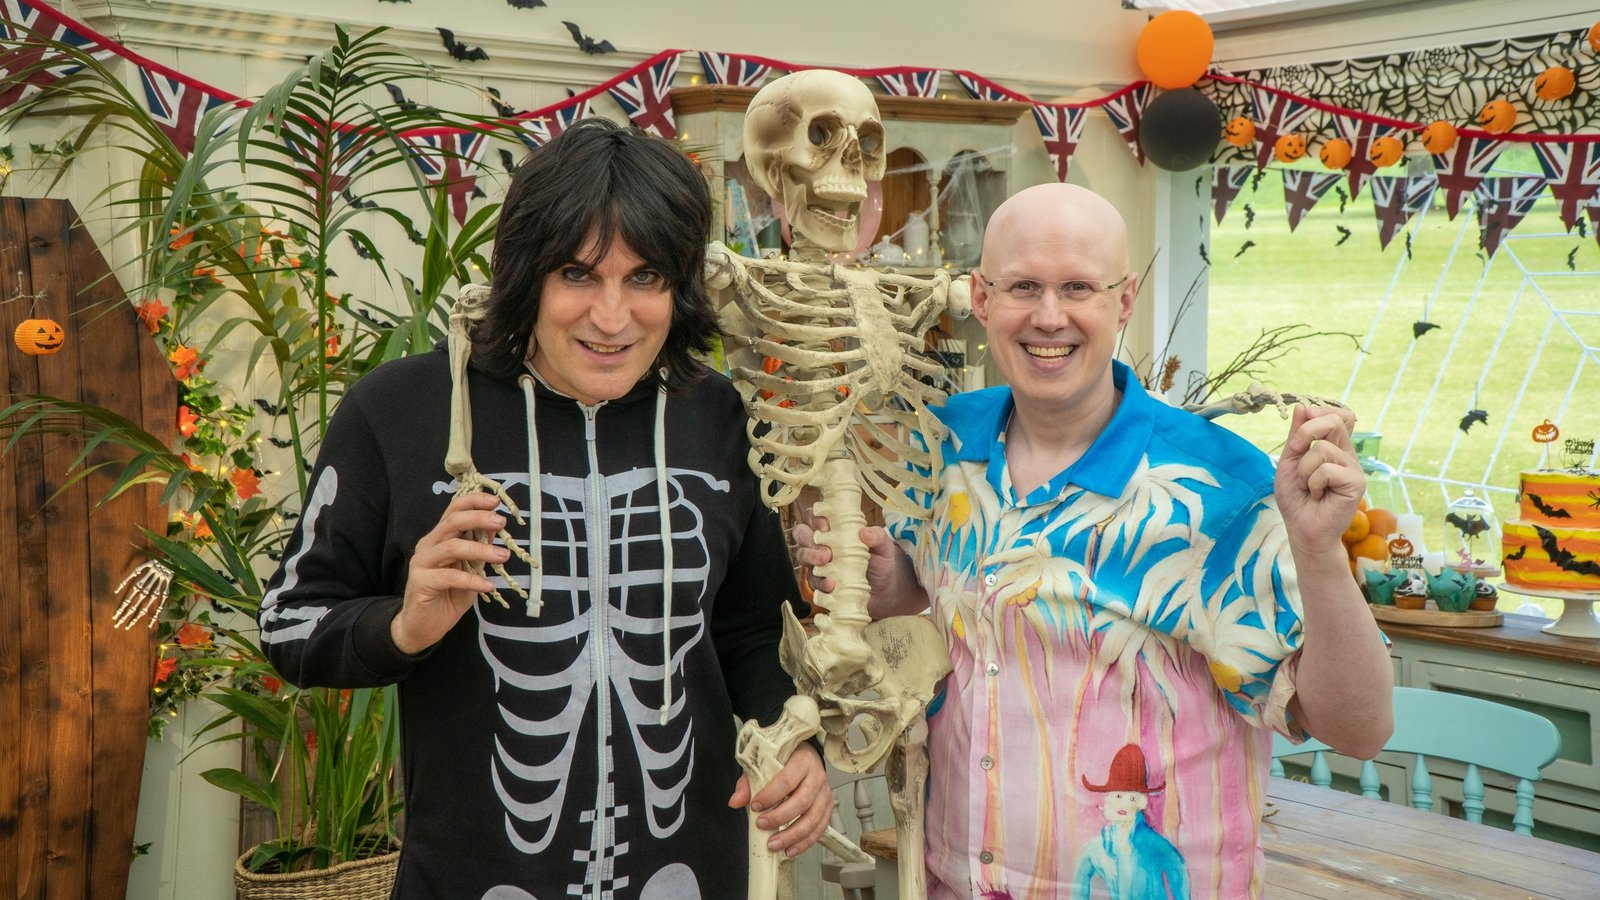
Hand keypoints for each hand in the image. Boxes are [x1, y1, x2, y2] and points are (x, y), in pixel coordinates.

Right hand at [392, 491, 508, 654]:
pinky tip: (488, 586)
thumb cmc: (448, 596)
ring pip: (452, 547)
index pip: (454, 510)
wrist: (423, 627)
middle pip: (452, 522)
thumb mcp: (471, 570)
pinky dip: (472, 580)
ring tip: (503, 556)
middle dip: (479, 518)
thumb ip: (479, 549)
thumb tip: (495, 528)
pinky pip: (450, 576)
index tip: (496, 500)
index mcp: (439, 538)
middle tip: (501, 522)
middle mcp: (428, 545)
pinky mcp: (420, 582)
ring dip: (481, 550)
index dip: (474, 502)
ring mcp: (421, 562)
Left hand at [727, 742, 832, 857]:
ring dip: (792, 836)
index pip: (787, 780)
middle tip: (762, 826)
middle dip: (780, 818)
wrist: (806, 758)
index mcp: (802, 761)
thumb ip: (749, 783)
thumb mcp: (764, 765)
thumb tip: (735, 802)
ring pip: (813, 819)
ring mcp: (824, 794)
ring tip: (774, 845)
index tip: (755, 806)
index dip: (770, 795)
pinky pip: (819, 829)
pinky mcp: (827, 808)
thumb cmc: (784, 762)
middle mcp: (817, 777)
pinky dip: (805, 842)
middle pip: (802, 802)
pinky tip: (790, 850)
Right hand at [791, 519, 900, 596]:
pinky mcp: (820, 582)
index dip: (815, 518)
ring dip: (811, 559)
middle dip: (808, 540)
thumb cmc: (880, 561)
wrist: (884, 590)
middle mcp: (822, 542)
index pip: (814, 516)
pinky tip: (830, 585)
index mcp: (834, 528)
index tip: (826, 526)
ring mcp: (818, 562)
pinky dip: (819, 582)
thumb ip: (877, 536)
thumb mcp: (883, 546)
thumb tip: (865, 532)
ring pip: (802, 556)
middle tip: (825, 550)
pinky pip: (811, 581)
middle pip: (801, 534)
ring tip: (826, 565)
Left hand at [1274, 404, 1364, 553]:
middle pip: (1335, 420)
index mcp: (1334, 447)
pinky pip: (1326, 470)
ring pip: (1323, 449)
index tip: (1301, 428)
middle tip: (1296, 454)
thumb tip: (1302, 406)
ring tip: (1309, 488)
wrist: (1302, 530)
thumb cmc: (1296, 498)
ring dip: (1304, 470)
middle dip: (1307, 432)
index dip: (1320, 412)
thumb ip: (1297, 436)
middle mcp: (1347, 455)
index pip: (1339, 415)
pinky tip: (1318, 496)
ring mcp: (1354, 468)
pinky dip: (1313, 483)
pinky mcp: (1356, 483)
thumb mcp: (1289, 462)